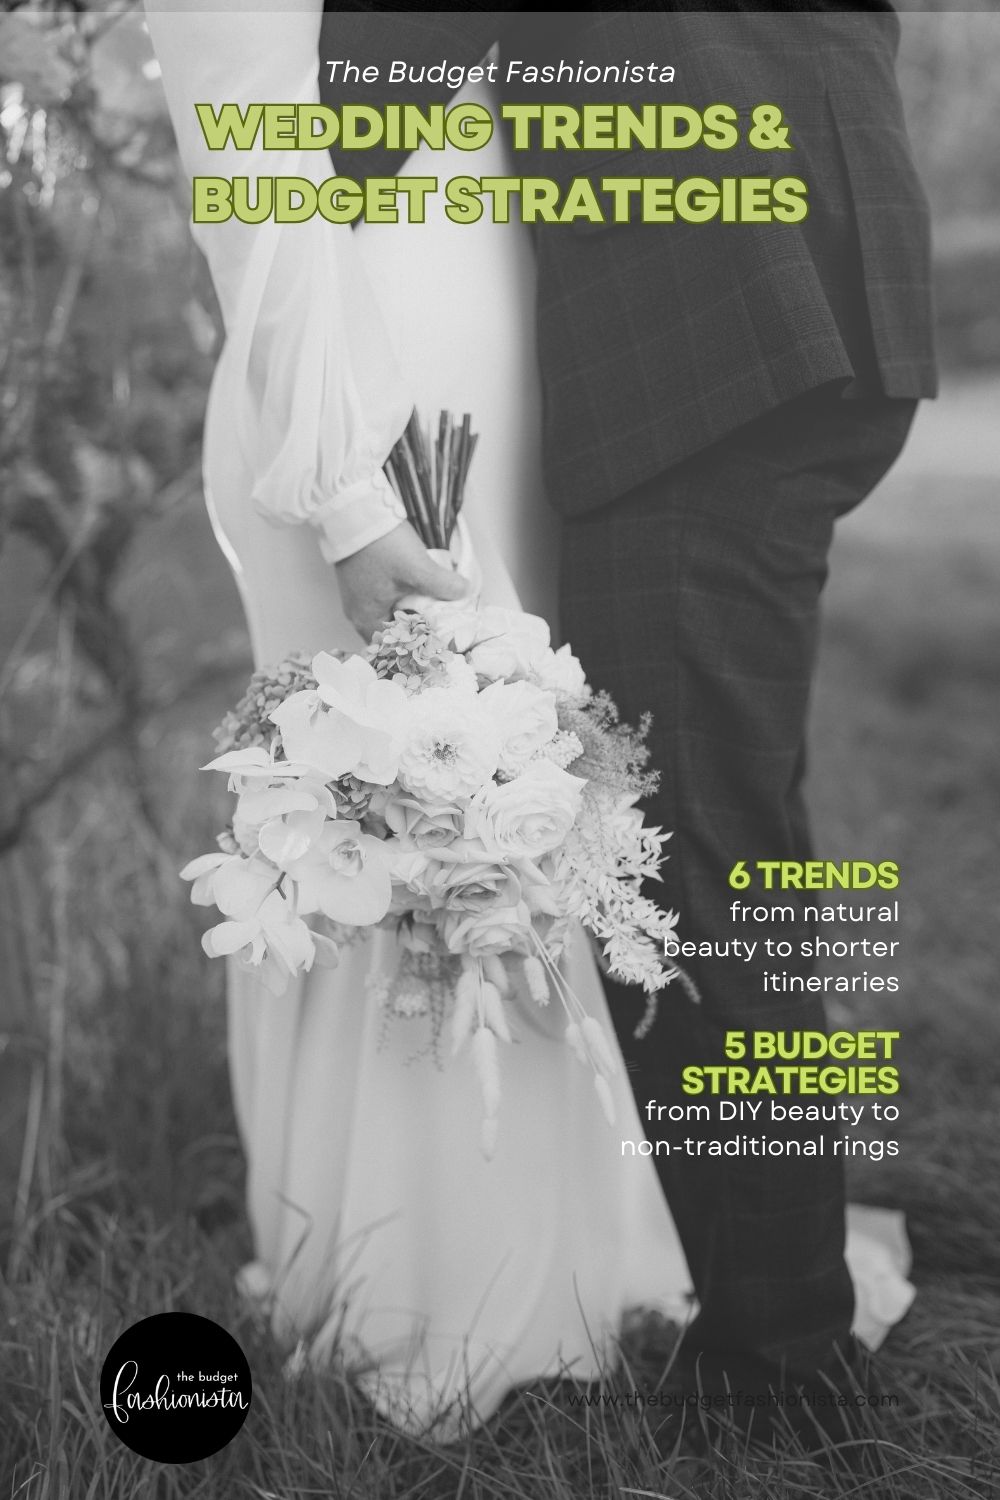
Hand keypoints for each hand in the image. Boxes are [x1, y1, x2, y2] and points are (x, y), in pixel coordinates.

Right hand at [335, 522, 468, 641]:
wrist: (354, 511)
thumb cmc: (380, 545)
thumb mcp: (417, 569)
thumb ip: (444, 586)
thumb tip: (464, 593)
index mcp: (366, 620)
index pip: (396, 647)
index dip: (419, 644)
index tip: (440, 637)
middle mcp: (357, 613)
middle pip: (393, 632)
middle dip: (417, 627)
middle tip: (441, 620)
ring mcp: (358, 597)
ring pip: (390, 613)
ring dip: (411, 610)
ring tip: (433, 604)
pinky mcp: (361, 581)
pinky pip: (385, 598)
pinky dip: (402, 597)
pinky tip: (417, 587)